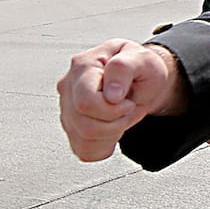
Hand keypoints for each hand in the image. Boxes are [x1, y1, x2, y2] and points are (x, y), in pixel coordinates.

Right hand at [57, 41, 175, 160]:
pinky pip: (84, 149)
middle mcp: (69, 87)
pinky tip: (113, 128)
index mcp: (83, 66)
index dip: (112, 109)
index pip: (86, 102)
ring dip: (112, 133)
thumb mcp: (143, 59)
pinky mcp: (71, 126)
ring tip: (121, 115)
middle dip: (115, 122)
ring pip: (83, 139)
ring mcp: (66, 108)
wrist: (142, 78)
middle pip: (84, 124)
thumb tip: (110, 94)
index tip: (128, 102)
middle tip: (128, 108)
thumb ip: (124, 68)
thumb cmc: (140, 67)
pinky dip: (105, 144)